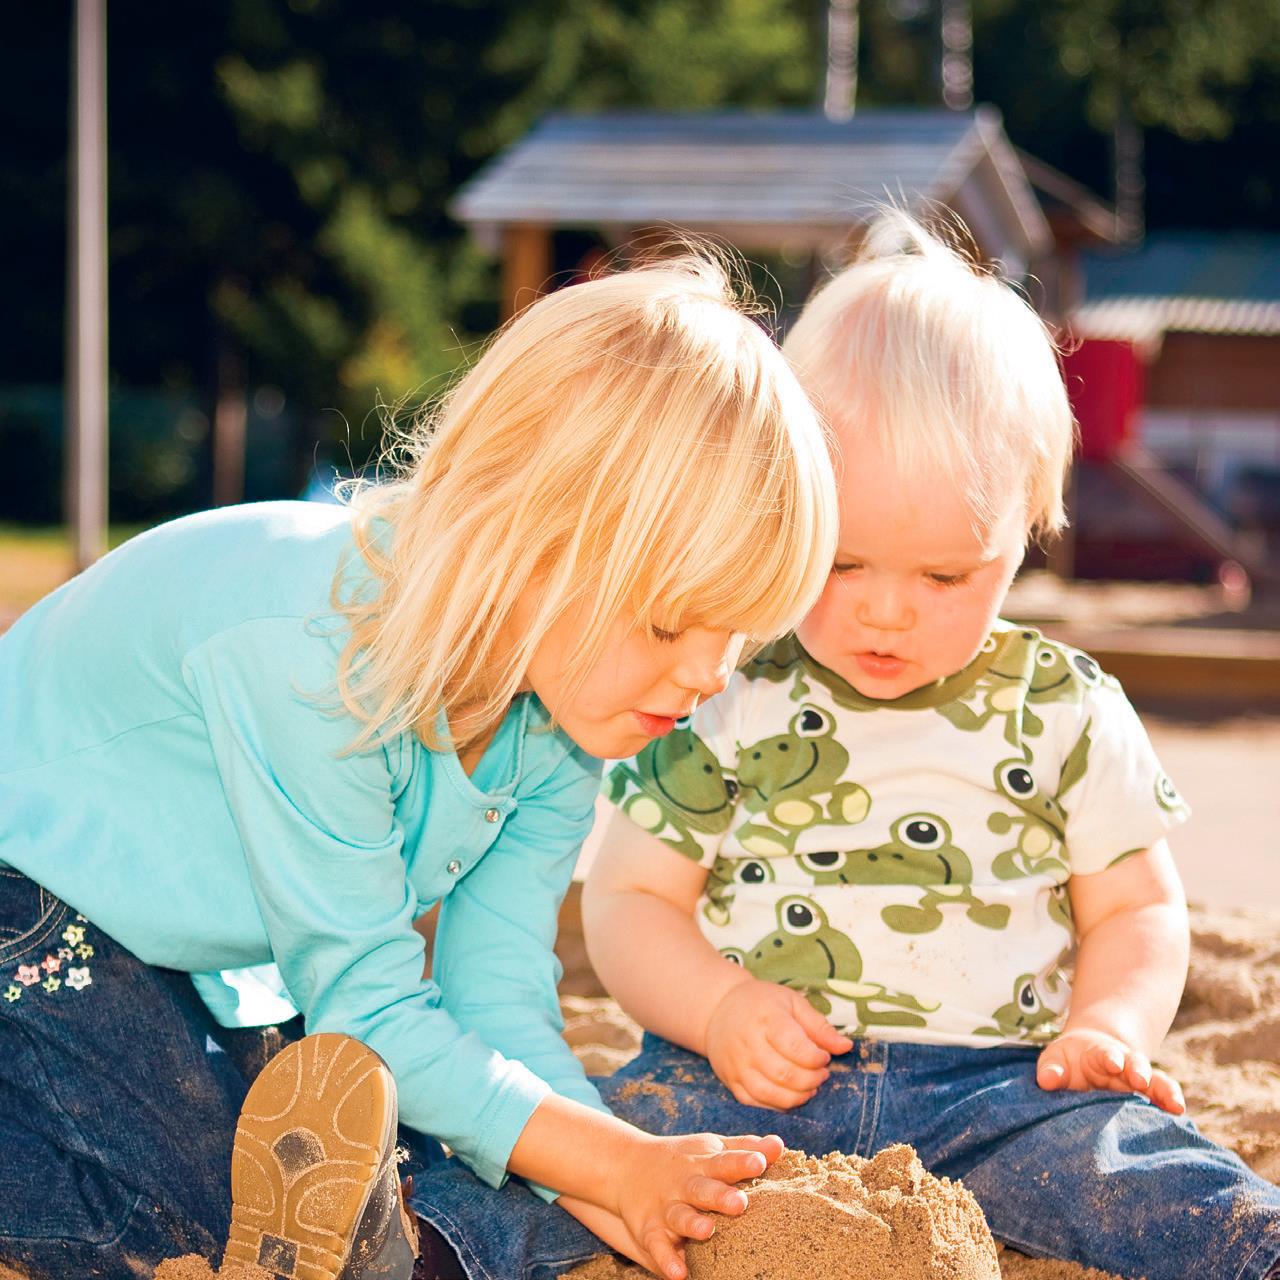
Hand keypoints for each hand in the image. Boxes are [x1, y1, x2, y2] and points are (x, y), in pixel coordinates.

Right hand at [599, 1131, 782, 1279]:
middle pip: (703, 1189)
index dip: (742, 1162)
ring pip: (680, 1216)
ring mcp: (666, 1207)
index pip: (725, 1161)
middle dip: (719, 1196)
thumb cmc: (684, 1161)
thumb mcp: (710, 1148)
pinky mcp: (650, 1230)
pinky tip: (678, 1273)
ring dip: (692, 1223)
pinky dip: (665, 1259)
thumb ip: (743, 1148)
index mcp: (704, 1163)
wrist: (626, 1166)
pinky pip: (657, 1246)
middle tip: (739, 1203)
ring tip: (708, 1230)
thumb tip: (778, 1145)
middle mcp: (685, 1184)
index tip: (759, 1162)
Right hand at [705, 977, 851, 1109]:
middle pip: (785, 1074)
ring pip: (771, 1094)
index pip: (796, 1047)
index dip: (817, 1058)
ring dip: (798, 1097)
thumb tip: (846, 1047)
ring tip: (809, 1087)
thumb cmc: (762, 1003)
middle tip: (821, 1075)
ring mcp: (737, 1065)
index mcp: (767, 1018)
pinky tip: (790, 1096)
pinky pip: (756, 1103)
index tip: (824, 1057)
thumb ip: (819, 1025)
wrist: (718, 1009)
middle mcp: (748, 1043)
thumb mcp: (791, 1002)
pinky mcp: (731, 1082)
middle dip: (812, 1080)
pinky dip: (778, 1106)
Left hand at [1037, 1028, 1184, 1113]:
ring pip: (1157, 1082)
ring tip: (1175, 1104)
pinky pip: (1164, 1099)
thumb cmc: (1070, 1062)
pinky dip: (1172, 1104)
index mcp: (1100, 1054)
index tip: (1113, 1063)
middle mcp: (1125, 1066)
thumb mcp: (1056, 1059)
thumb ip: (1051, 1068)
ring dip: (1164, 1091)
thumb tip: (1046, 1080)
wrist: (1091, 1060)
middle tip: (1141, 1080)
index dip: (1109, 1057)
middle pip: (1136, 1064)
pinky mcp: (1148, 1098)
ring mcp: (1140, 1082)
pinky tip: (1180, 1116)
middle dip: (1139, 1071)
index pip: (1106, 1053)